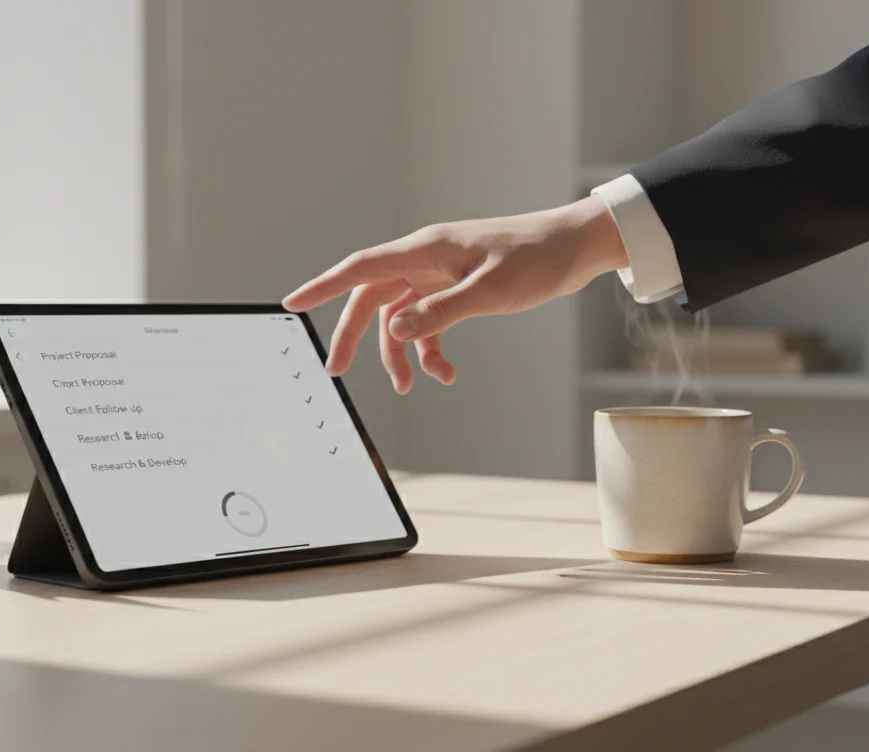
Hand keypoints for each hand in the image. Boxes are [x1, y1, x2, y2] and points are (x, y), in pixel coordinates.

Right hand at [282, 195, 628, 392]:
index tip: (292, 303)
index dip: (323, 286)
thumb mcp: (489, 292)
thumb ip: (439, 314)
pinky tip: (445, 373)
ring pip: (400, 317)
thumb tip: (395, 331)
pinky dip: (431, 350)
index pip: (360, 269)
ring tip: (406, 386)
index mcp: (425, 251)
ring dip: (399, 353)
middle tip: (335, 371)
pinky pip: (430, 323)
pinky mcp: (458, 290)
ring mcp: (440, 276)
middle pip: (372, 299)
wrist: (576, 247)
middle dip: (353, 336)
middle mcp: (425, 261)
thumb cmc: (537, 259)